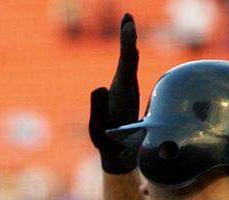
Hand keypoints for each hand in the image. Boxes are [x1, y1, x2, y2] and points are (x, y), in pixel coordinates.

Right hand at [88, 13, 140, 172]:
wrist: (122, 154)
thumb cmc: (107, 142)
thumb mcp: (98, 129)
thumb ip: (98, 107)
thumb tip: (100, 86)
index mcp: (122, 92)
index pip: (127, 61)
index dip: (127, 41)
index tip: (129, 24)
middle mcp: (129, 87)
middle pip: (130, 55)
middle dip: (129, 35)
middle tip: (128, 16)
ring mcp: (128, 88)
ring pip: (131, 60)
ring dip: (129, 41)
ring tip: (127, 23)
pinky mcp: (126, 91)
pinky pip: (128, 67)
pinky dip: (127, 52)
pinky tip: (128, 48)